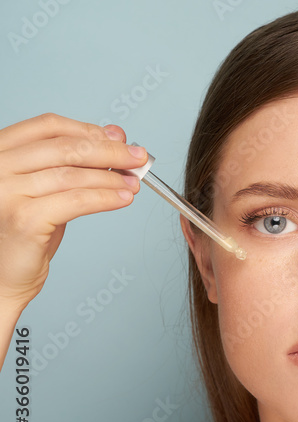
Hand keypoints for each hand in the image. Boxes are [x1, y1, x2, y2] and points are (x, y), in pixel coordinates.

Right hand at [0, 113, 147, 308]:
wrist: (2, 275)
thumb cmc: (24, 230)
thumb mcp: (49, 186)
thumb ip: (74, 161)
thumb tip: (114, 135)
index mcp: (0, 152)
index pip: (48, 126)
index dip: (88, 130)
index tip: (119, 139)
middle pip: (65, 147)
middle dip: (110, 152)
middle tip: (138, 158)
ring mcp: (6, 192)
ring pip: (73, 174)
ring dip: (112, 178)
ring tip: (134, 183)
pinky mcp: (24, 219)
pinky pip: (76, 201)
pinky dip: (105, 198)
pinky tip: (122, 199)